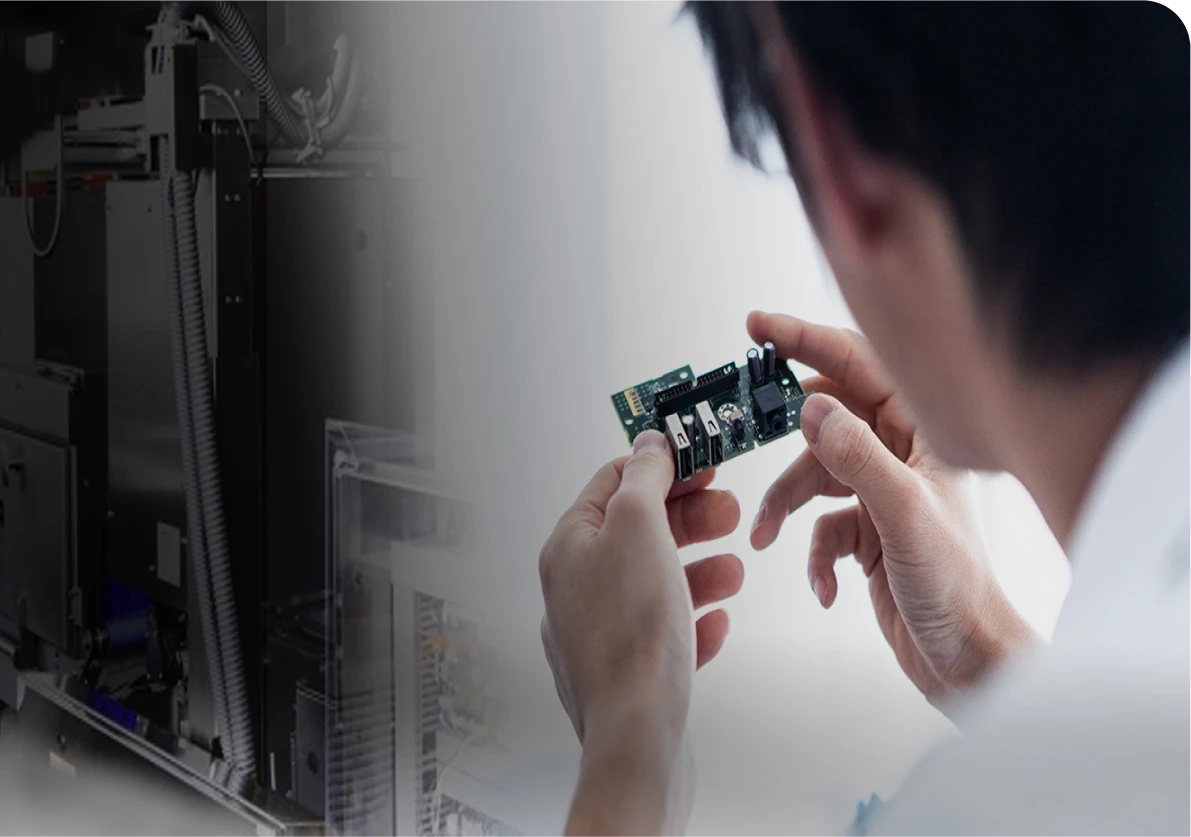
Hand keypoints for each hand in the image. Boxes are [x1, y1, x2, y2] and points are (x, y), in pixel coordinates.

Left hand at [540, 431, 742, 835]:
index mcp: (568, 547)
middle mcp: (574, 586)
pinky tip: (715, 625)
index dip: (661, 467)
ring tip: (733, 572)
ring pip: (652, 582)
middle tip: (729, 513)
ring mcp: (595, 632)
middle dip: (688, 519)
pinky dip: (690, 620)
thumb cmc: (632, 632)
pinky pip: (659, 633)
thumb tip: (649, 442)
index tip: (704, 462)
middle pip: (637, 532)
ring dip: (697, 569)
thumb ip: (644, 478)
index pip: (612, 483)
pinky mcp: (621, 672)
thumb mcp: (640, 527)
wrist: (635, 733)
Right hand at [748, 312, 1036, 714]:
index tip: (758, 328)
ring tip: (765, 534)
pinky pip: (820, 525)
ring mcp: (882, 494)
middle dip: (784, 434)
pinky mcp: (867, 533)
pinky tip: (826, 586)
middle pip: (826, 416)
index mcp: (923, 434)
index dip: (806, 340)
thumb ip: (855, 456)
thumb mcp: (901, 514)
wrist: (968, 662)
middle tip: (744, 427)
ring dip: (785, 505)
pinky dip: (812, 554)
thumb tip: (810, 408)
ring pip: (813, 475)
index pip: (859, 365)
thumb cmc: (958, 589)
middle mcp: (902, 456)